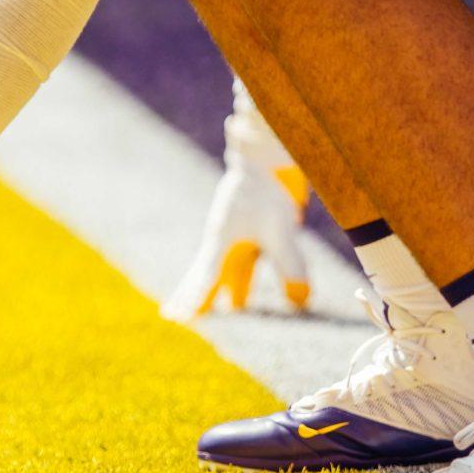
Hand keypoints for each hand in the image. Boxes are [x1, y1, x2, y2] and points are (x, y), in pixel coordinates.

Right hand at [162, 158, 309, 320]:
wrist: (267, 155)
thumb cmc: (269, 189)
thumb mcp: (280, 230)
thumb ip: (290, 265)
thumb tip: (300, 301)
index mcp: (221, 240)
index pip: (206, 279)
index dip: (195, 300)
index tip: (181, 318)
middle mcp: (223, 241)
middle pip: (203, 276)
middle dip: (192, 297)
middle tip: (173, 316)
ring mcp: (234, 236)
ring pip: (218, 271)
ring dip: (211, 291)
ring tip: (205, 311)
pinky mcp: (249, 231)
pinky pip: (236, 263)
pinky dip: (230, 280)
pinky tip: (234, 289)